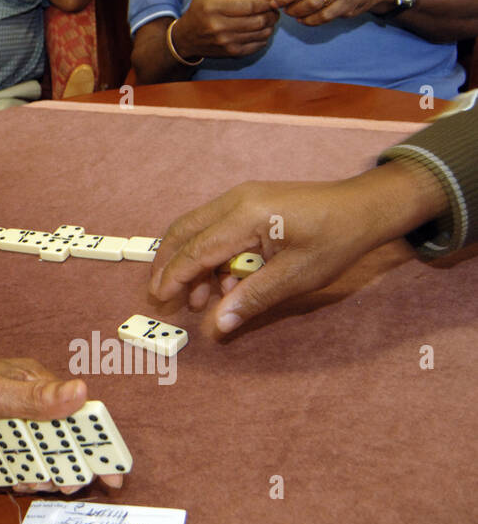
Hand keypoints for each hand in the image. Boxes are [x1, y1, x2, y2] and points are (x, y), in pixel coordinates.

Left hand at [0, 358, 120, 493]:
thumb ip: (38, 398)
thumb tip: (80, 390)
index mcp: (35, 382)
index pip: (75, 408)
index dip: (97, 435)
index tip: (113, 464)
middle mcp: (28, 405)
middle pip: (63, 438)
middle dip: (72, 461)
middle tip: (73, 482)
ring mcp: (13, 428)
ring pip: (43, 457)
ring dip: (47, 472)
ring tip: (43, 482)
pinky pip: (20, 467)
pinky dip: (24, 476)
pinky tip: (22, 481)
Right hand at [150, 162, 447, 334]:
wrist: (366, 206)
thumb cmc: (336, 240)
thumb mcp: (296, 276)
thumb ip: (251, 299)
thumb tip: (216, 326)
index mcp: (245, 216)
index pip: (196, 250)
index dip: (174, 277)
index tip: (158, 299)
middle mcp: (234, 200)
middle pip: (184, 231)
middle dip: (169, 264)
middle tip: (162, 295)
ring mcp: (241, 197)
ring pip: (197, 228)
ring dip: (191, 262)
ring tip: (200, 297)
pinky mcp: (249, 201)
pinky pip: (215, 226)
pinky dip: (209, 253)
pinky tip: (225, 279)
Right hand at [174, 0, 278, 58]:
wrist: (186, 39)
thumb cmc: (198, 12)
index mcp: (213, 9)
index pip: (249, 6)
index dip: (266, 2)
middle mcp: (219, 27)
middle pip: (258, 21)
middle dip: (271, 14)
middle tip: (274, 9)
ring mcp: (226, 42)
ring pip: (260, 34)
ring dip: (270, 26)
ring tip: (270, 18)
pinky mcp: (231, 53)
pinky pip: (256, 46)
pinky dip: (264, 38)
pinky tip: (262, 31)